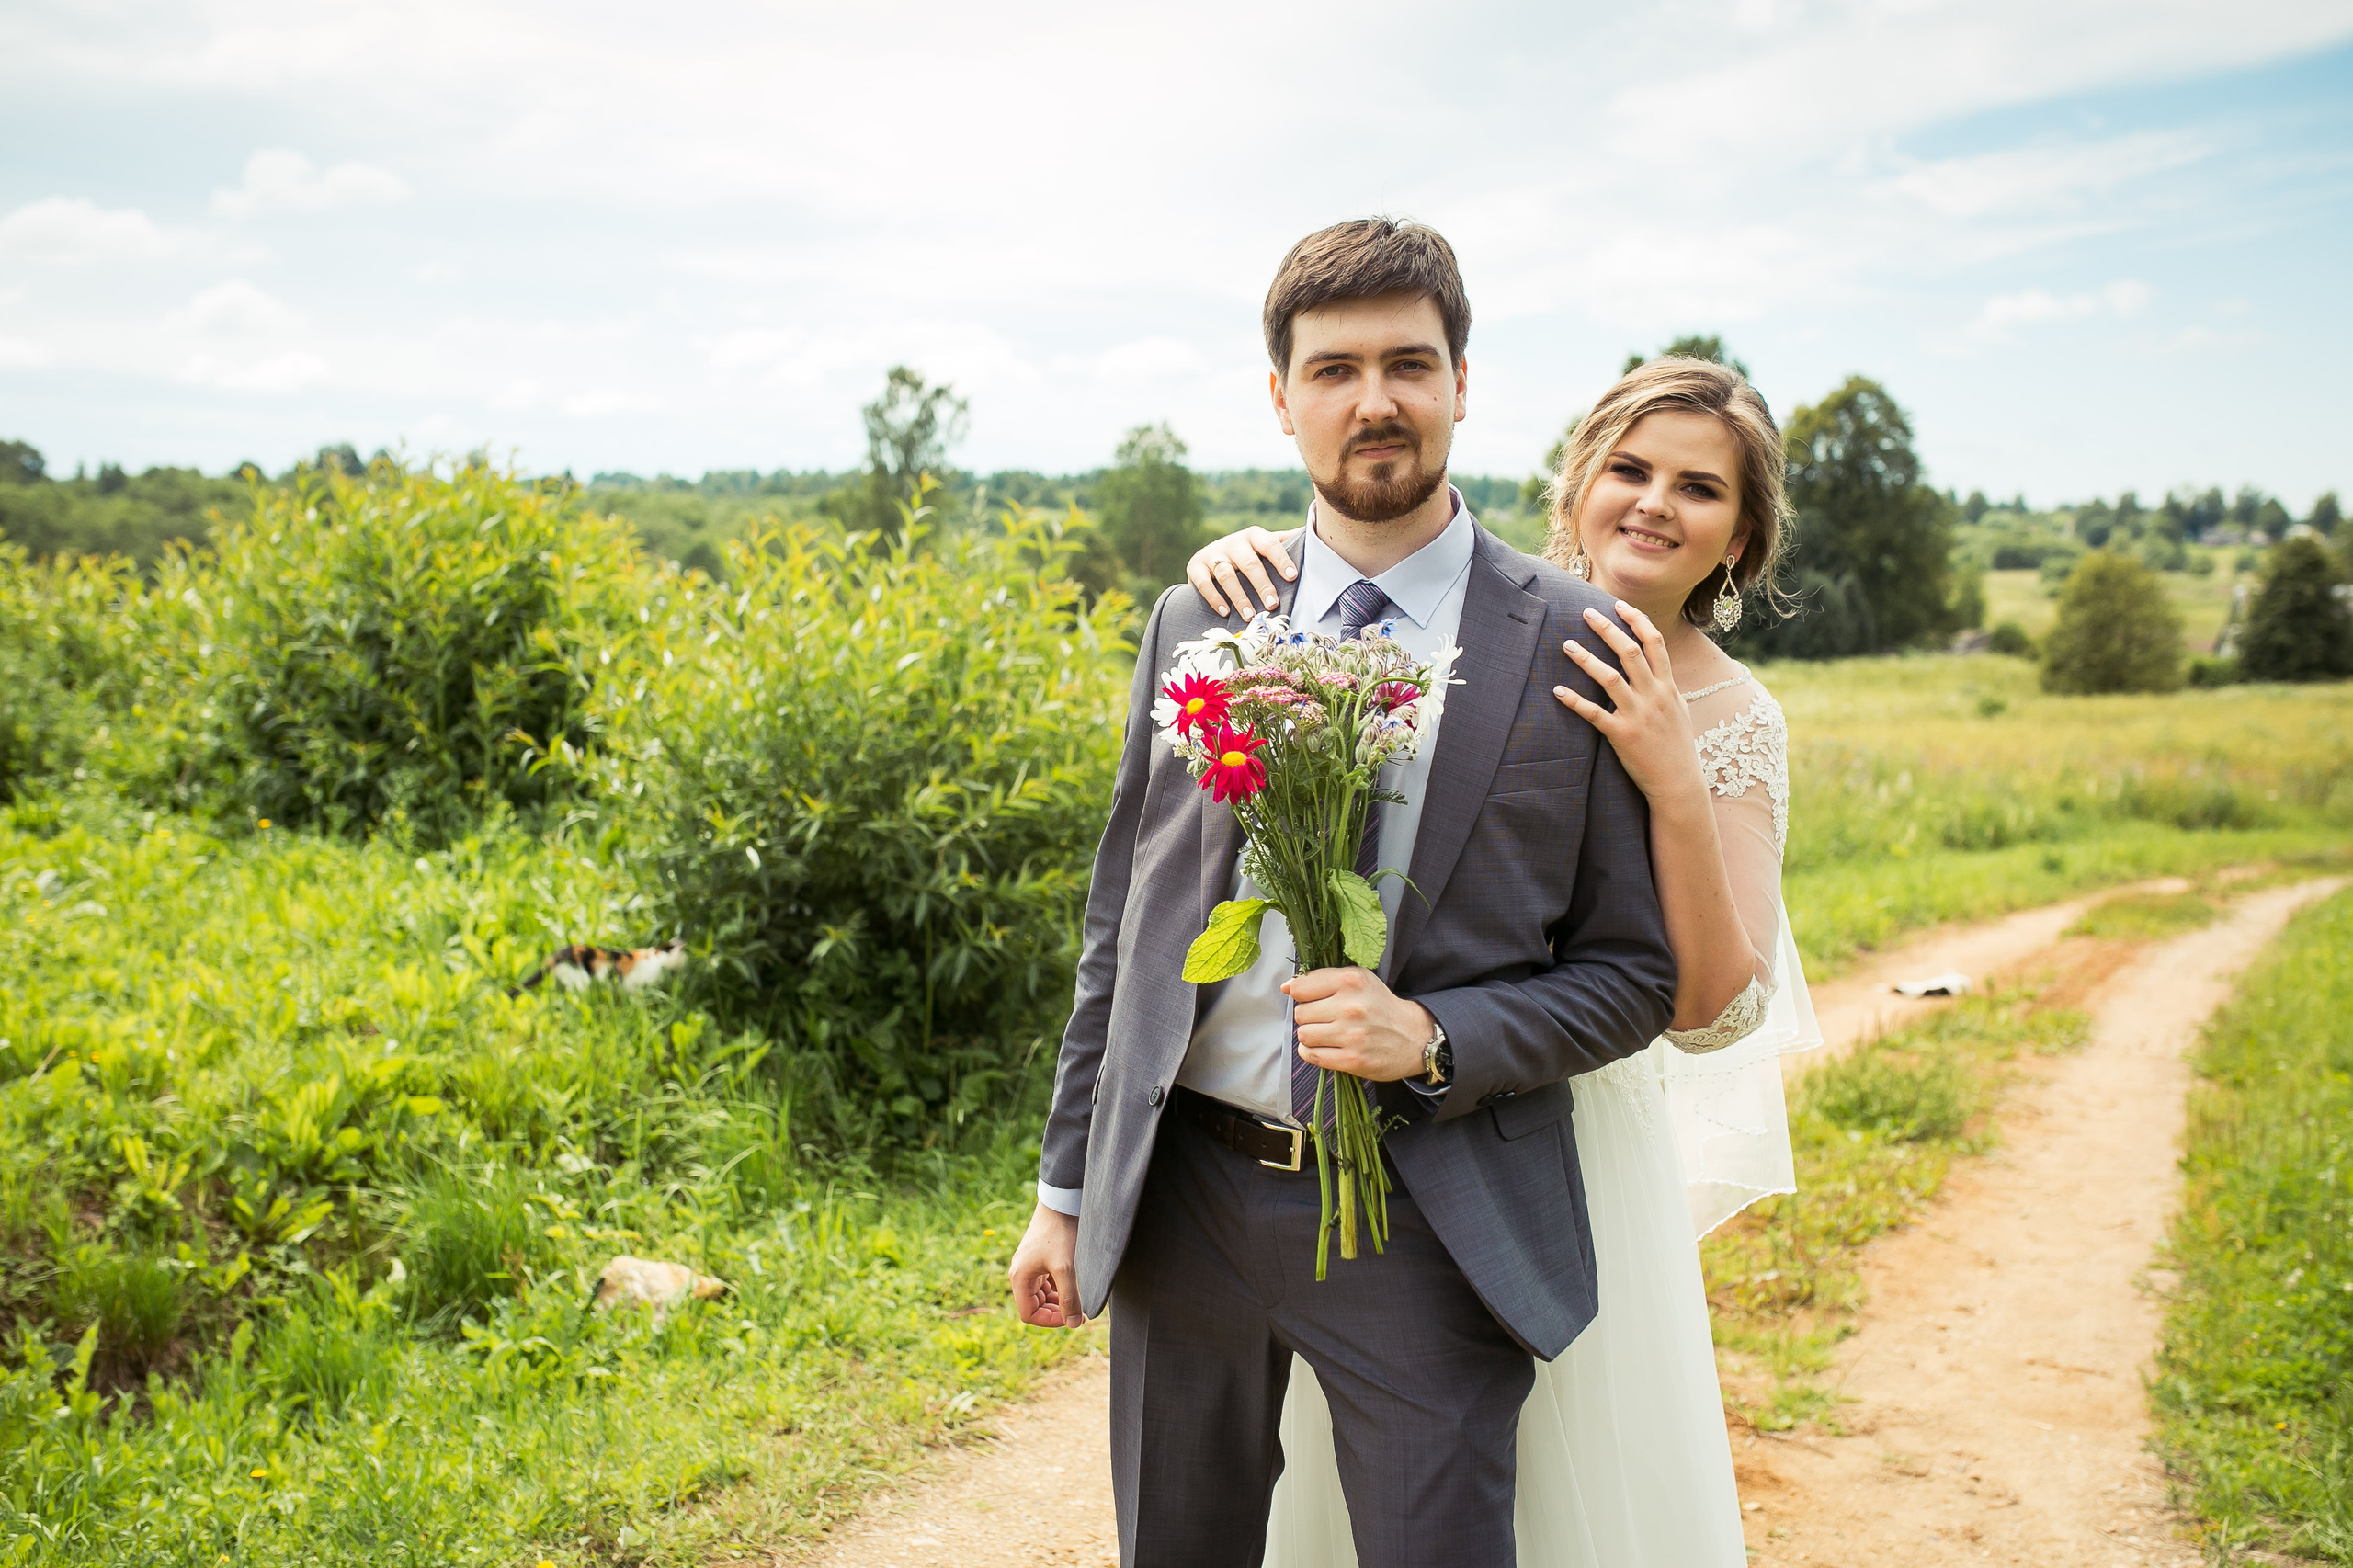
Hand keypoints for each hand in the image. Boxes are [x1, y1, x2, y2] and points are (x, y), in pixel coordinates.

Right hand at [1006, 1202, 1084, 1327]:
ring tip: (1078, 1298)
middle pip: (1035, 1305)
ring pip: (1042, 1295)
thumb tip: (1074, 1324)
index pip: (1028, 1314)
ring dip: (1058, 1300)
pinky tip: (1074, 1284)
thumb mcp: (1065, 1269)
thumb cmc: (1060, 1234)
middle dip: (1055, 1311)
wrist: (1061, 1203)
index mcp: (1019, 1278)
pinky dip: (1059, 1288)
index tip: (1070, 1318)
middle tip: (1077, 1310)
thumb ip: (1069, 1298)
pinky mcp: (1039, 1258)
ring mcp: (1029, 1265)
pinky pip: (1046, 1282)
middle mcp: (1020, 1273)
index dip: (1049, 1321)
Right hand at [1185, 526, 1299, 616]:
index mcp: (1254, 535)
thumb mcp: (1266, 547)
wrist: (1211, 557)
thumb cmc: (1249, 555)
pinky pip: (1203, 582)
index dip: (1281, 559)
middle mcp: (1233, 542)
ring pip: (1226, 574)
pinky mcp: (1195, 566)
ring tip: (1250, 615)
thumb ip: (1287, 543)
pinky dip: (1214, 597)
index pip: (1270, 545)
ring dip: (1239, 596)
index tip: (1292, 576)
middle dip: (1262, 585)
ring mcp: (1212, 553)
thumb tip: (1321, 534)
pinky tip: (1225, 612)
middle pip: (1249, 563)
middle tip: (1273, 605)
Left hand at [1284, 966, 1434, 1082]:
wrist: (1414, 1037)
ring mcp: (1352, 1035)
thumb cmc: (1380, 1006)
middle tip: (1326, 1018)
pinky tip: (1326, 1047)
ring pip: (1303, 1035)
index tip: (1314, 999)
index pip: (1301, 988)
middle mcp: (1351, 1006)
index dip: (1303, 995)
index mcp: (1351, 981)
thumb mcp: (1358, 980)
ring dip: (1311, 1035)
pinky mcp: (1352, 1060)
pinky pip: (1312, 1055)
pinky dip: (1313, 1052)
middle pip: (1300, 1013)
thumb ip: (1321, 979)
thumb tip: (1286, 987)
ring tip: (1327, 1033)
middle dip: (1309, 1017)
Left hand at [1552, 602, 1707, 807]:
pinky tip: (1558, 690)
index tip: (1619, 605)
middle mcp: (1654, 696)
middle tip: (1585, 613)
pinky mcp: (1622, 735)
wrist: (1679, 782)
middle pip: (1629, 652)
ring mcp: (1638, 715)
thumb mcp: (1679, 710)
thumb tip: (1657, 668)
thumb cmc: (1677, 747)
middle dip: (1607, 629)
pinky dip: (1575, 701)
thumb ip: (1666, 687)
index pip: (1654, 644)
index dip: (1636, 621)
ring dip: (1586, 658)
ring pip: (1610, 678)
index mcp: (1668, 687)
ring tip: (1567, 644)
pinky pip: (1594, 714)